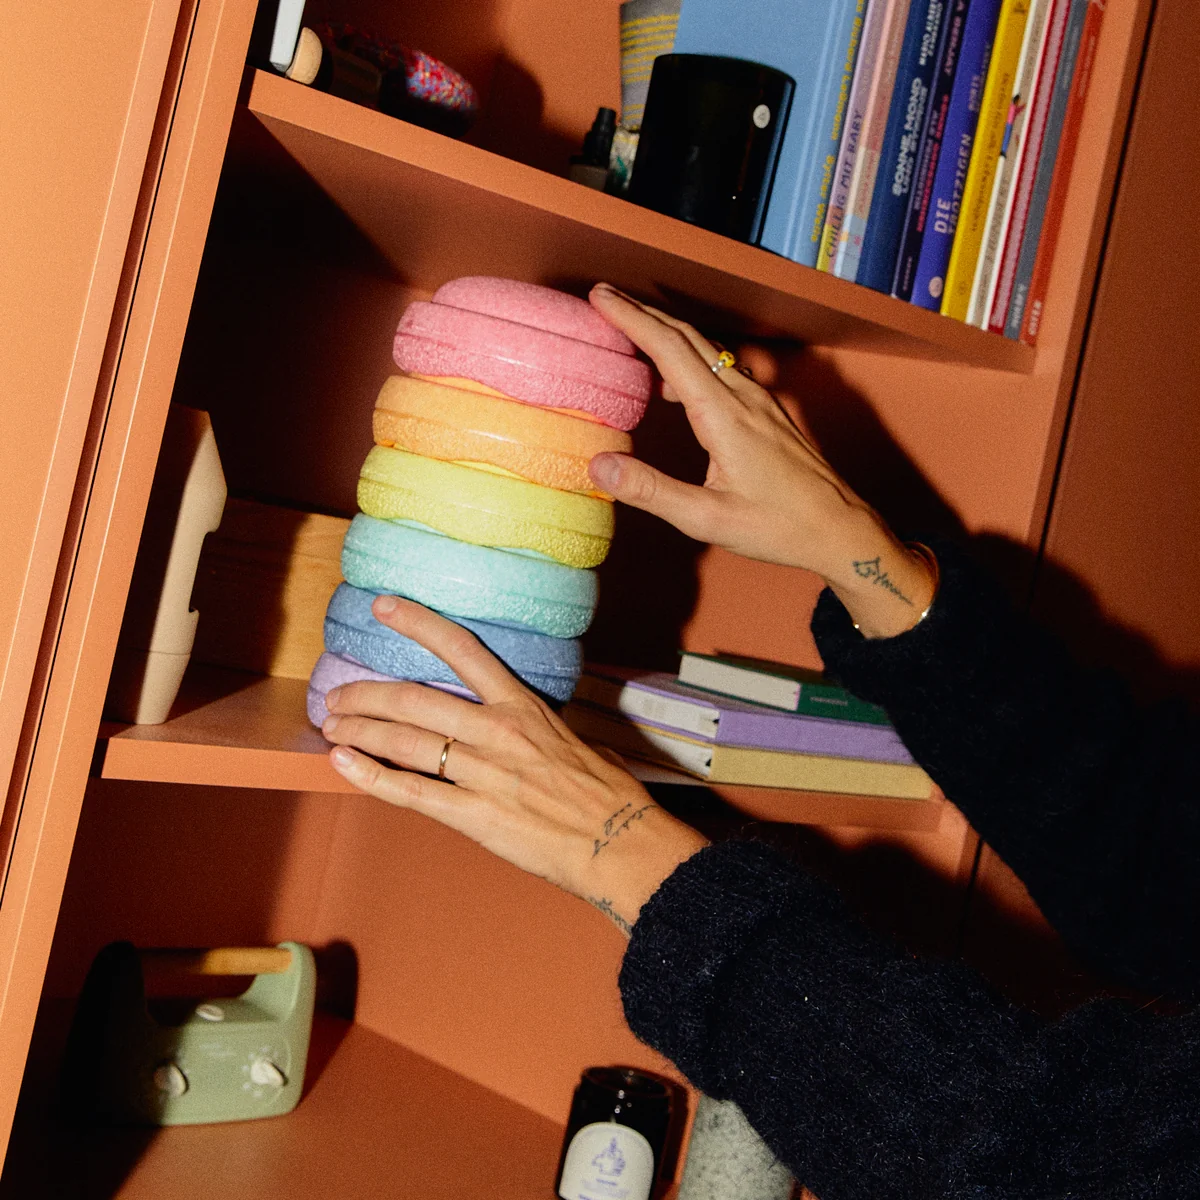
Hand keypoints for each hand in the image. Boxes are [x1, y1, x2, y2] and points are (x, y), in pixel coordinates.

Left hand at [323, 594, 708, 934]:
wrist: (620, 844)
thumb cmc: (607, 794)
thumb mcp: (575, 740)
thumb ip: (538, 728)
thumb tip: (527, 727)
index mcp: (522, 706)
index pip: (462, 650)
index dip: (418, 622)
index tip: (383, 605)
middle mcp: (497, 732)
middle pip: (413, 700)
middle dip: (365, 696)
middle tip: (337, 697)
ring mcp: (482, 774)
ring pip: (404, 743)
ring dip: (359, 732)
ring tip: (331, 729)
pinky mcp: (474, 816)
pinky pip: (410, 792)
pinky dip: (370, 776)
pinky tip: (343, 764)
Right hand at [587, 284, 935, 638]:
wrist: (839, 528)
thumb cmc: (777, 526)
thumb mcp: (707, 518)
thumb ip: (652, 491)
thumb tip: (599, 465)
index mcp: (723, 414)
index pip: (669, 349)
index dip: (631, 319)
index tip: (600, 296)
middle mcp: (743, 396)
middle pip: (687, 337)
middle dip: (642, 313)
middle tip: (604, 297)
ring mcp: (760, 400)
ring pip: (707, 349)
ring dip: (667, 332)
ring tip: (633, 329)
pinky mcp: (768, 410)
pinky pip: (724, 368)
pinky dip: (691, 357)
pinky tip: (678, 380)